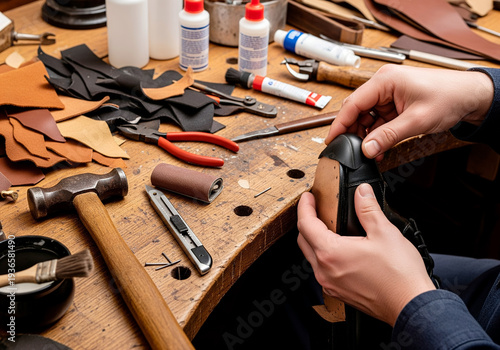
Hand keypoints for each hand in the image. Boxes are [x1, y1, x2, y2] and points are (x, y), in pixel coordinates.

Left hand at [297, 184, 435, 325]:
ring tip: (328, 228)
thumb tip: (362, 192)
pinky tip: (339, 251)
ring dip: (314, 240)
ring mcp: (329, 284)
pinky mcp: (338, 292)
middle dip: (307, 222)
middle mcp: (324, 270)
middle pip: (303, 240)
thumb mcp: (384, 232)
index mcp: (331, 252)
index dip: (305, 207)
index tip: (308, 197)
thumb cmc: (399, 274)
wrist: (410, 305)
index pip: (306, 224)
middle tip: (316, 209)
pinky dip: (324, 257)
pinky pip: (322, 271)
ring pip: (311, 257)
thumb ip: (368, 209)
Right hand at [326, 65, 493, 159]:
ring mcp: (387, 94)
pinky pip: (377, 120)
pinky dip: (376, 134)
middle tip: (350, 151)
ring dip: (366, 135)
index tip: (331, 141)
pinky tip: (378, 147)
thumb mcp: (417, 120)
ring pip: (365, 117)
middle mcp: (383, 85)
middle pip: (356, 110)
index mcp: (384, 81)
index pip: (353, 103)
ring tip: (369, 152)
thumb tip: (366, 149)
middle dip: (353, 132)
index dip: (339, 124)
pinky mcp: (393, 103)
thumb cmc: (449, 97)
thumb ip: (388, 136)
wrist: (470, 96)